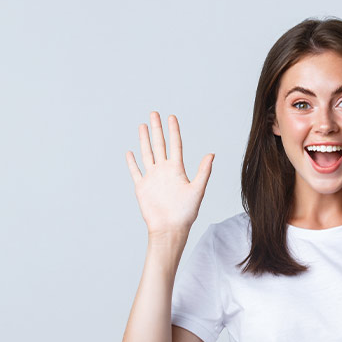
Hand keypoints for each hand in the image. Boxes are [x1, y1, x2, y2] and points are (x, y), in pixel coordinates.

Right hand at [126, 111, 213, 236]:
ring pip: (147, 154)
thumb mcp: (197, 190)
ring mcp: (152, 178)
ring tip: (142, 125)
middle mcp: (164, 171)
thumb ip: (204, 171)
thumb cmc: (186, 213)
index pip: (175, 145)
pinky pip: (135, 171)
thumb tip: (212, 154)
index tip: (171, 117)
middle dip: (157, 129)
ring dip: (144, 140)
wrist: (170, 228)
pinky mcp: (142, 187)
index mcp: (177, 170)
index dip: (173, 130)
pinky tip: (130, 152)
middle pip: (159, 145)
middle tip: (154, 113)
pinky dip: (132, 162)